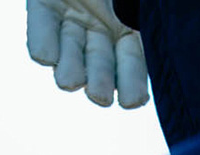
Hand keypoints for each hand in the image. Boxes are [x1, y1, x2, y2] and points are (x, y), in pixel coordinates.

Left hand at [26, 0, 148, 108]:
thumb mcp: (134, 6)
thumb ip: (145, 26)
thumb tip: (159, 46)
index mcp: (131, 27)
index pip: (132, 63)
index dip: (132, 84)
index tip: (131, 101)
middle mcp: (100, 28)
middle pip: (100, 66)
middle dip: (99, 83)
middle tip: (99, 96)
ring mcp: (71, 18)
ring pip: (70, 55)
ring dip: (70, 71)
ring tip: (68, 82)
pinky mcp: (43, 5)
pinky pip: (40, 29)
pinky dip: (43, 44)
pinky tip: (47, 57)